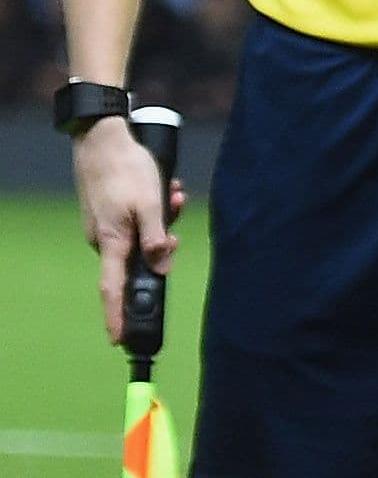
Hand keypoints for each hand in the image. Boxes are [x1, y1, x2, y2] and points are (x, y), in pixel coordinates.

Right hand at [72, 116, 178, 345]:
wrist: (102, 138)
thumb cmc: (125, 169)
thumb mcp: (150, 203)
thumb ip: (156, 237)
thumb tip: (162, 266)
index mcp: (111, 242)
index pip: (113, 288)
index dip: (117, 315)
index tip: (120, 338)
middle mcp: (105, 240)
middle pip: (140, 259)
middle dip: (164, 244)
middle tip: (174, 211)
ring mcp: (107, 227)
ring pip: (144, 236)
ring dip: (164, 220)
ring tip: (173, 194)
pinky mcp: (112, 214)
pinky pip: (140, 222)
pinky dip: (156, 210)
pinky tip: (167, 188)